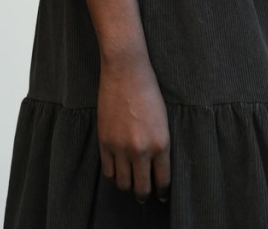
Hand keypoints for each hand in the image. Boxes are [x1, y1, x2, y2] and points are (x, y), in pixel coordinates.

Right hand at [97, 53, 170, 203]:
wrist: (126, 72)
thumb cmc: (148, 91)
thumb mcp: (163, 120)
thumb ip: (160, 145)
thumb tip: (156, 166)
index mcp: (161, 144)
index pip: (162, 180)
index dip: (162, 191)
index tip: (161, 194)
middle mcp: (141, 150)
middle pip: (142, 188)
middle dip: (144, 194)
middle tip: (144, 194)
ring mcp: (120, 147)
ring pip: (123, 183)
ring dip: (127, 185)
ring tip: (130, 181)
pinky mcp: (104, 142)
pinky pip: (107, 171)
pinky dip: (113, 174)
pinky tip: (117, 170)